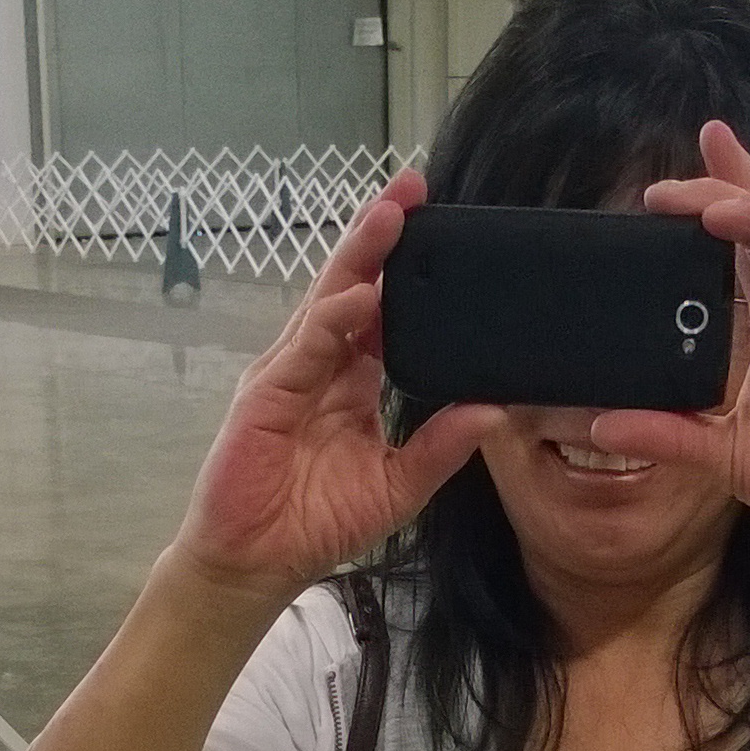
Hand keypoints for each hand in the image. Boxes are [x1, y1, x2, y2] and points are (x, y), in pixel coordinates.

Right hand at [175, 168, 488, 599]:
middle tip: (413, 187)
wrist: (256, 563)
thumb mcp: (397, 485)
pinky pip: (304, 350)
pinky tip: (359, 296)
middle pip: (351, 286)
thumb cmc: (316, 522)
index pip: (382, 311)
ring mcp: (290, 374)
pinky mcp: (267, 396)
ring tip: (391, 214)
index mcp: (351, 380)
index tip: (441, 227)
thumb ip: (440, 447)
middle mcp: (320, 366)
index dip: (405, 270)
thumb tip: (493, 410)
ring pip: (327, 302)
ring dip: (358, 258)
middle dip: (380, 236)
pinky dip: (331, 321)